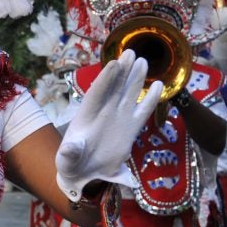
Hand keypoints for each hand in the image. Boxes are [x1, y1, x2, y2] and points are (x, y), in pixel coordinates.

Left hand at [55, 51, 162, 198]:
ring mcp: (118, 118)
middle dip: (121, 70)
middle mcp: (104, 112)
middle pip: (114, 87)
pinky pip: (143, 111)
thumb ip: (69, 153)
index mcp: (86, 115)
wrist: (85, 173)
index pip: (96, 93)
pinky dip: (151, 99)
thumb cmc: (72, 162)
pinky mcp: (131, 128)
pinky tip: (159, 85)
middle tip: (130, 53)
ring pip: (128, 94)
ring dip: (135, 77)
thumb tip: (69, 149)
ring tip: (142, 61)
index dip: (105, 79)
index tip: (113, 64)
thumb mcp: (67, 160)